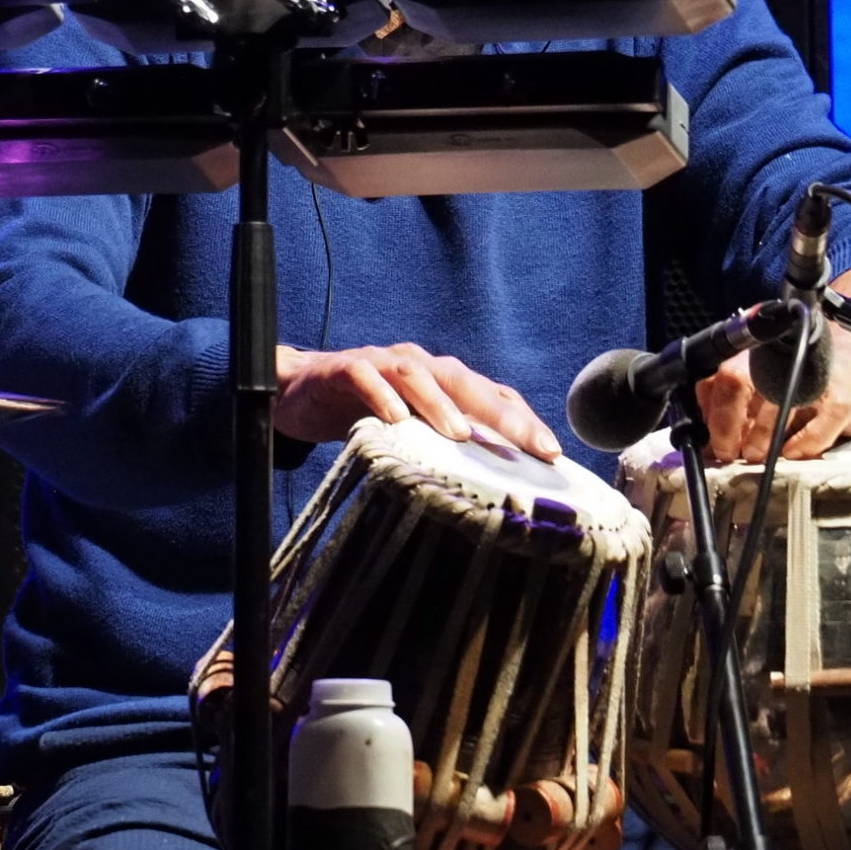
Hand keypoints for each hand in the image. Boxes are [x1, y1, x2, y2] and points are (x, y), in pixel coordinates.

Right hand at [275, 342, 561, 457]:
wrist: (298, 392)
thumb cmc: (362, 415)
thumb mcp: (410, 432)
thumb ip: (445, 447)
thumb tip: (494, 487)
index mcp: (441, 380)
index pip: (491, 393)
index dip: (523, 419)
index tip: (552, 454)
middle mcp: (417, 364)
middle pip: (463, 380)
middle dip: (499, 413)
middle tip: (527, 445)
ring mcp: (379, 363)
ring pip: (416, 374)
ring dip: (440, 403)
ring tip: (460, 434)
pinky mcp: (342, 369)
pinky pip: (363, 376)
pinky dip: (380, 394)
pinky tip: (393, 418)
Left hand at [694, 262, 850, 461]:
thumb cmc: (798, 383)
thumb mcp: (761, 392)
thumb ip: (733, 411)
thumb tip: (706, 447)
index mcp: (750, 354)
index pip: (715, 379)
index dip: (710, 415)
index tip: (711, 443)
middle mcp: (777, 356)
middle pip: (735, 380)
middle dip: (727, 424)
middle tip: (730, 452)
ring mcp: (812, 374)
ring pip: (774, 404)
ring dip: (761, 437)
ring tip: (757, 455)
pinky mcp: (842, 396)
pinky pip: (815, 426)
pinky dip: (800, 445)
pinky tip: (790, 453)